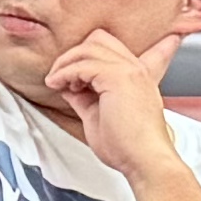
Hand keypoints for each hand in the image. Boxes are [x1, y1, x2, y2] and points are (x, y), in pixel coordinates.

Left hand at [44, 29, 183, 180]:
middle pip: (99, 39)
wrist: (144, 160)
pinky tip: (59, 86)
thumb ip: (84, 98)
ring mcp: (130, 71)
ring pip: (88, 48)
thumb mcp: (98, 115)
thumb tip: (68, 87)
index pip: (121, 47)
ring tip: (56, 82)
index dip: (98, 47)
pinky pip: (82, 65)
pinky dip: (65, 73)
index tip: (92, 51)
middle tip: (59, 76)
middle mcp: (136, 69)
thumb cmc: (127, 146)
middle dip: (73, 54)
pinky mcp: (118, 78)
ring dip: (65, 64)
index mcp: (138, 77)